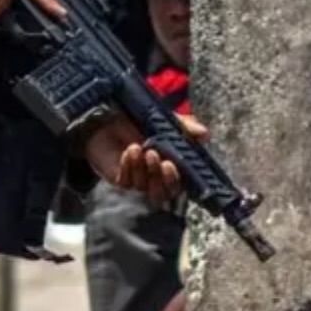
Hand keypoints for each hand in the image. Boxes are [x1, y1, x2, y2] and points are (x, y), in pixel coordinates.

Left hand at [83, 113, 209, 208]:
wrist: (106, 118)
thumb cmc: (138, 120)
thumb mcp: (164, 120)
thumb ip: (185, 126)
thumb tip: (204, 134)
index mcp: (172, 166)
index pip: (181, 183)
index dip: (178, 179)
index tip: (171, 163)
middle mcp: (157, 178)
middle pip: (166, 193)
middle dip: (163, 178)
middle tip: (157, 157)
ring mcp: (139, 181)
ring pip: (147, 188)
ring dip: (145, 170)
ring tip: (140, 149)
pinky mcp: (121, 181)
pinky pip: (128, 182)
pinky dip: (129, 167)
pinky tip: (129, 152)